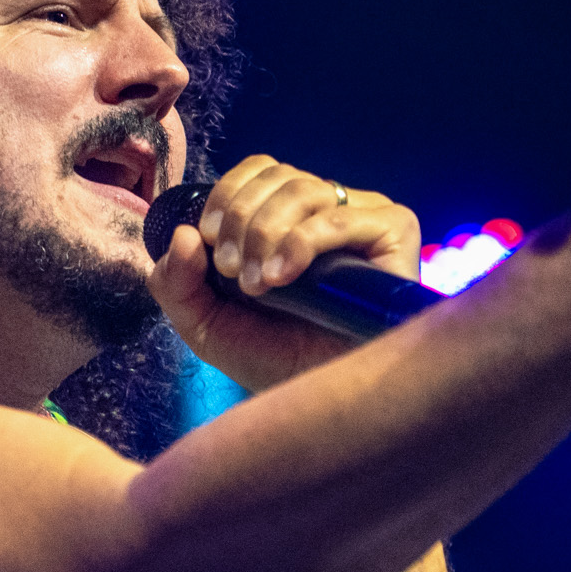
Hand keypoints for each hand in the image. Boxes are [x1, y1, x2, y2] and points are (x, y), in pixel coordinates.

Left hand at [149, 156, 422, 392]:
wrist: (321, 402)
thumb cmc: (273, 361)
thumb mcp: (204, 324)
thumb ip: (176, 282)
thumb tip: (183, 233)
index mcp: (292, 218)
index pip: (261, 170)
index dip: (227, 194)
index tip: (207, 240)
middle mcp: (332, 210)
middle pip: (279, 177)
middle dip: (240, 220)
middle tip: (230, 271)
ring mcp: (366, 219)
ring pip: (305, 190)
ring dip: (265, 233)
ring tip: (256, 284)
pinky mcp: (394, 234)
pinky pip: (340, 218)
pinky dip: (299, 243)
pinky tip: (281, 278)